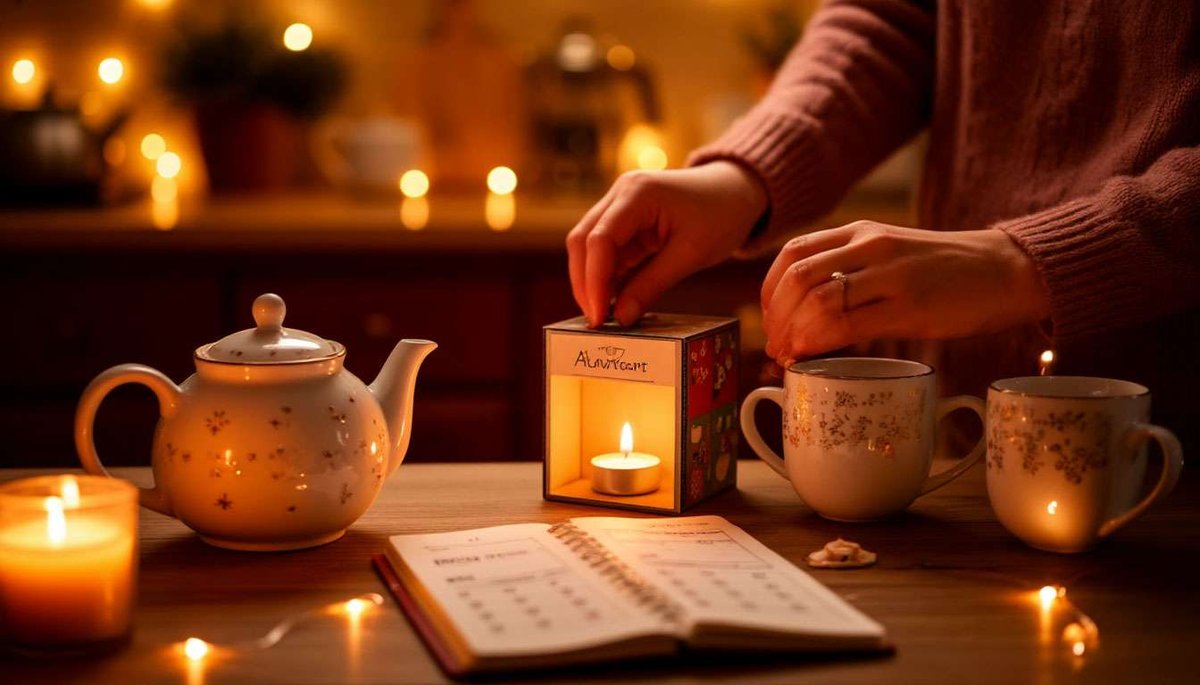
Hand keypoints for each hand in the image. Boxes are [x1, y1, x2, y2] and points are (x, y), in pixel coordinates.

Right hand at [566, 161, 767, 326]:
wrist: (735, 190)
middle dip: (585, 284)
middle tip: (596, 322)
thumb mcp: (691, 254)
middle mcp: (620, 194)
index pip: (599, 240)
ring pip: (588, 247)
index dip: (594, 281)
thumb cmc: (721, 214)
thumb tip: (621, 318)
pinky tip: (614, 301)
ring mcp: (619, 205)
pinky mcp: (625, 221)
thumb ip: (653, 285)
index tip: (599, 317)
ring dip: (593, 281)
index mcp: (637, 193)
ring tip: (604, 316)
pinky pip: (606, 251)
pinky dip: (607, 277)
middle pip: (582, 241)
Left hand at [760, 221, 1050, 363]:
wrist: (1007, 270)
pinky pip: (847, 324)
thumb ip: (850, 270)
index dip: (770, 290)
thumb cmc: (945, 271)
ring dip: (793, 334)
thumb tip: (806, 310)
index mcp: (860, 232)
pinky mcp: (909, 308)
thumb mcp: (890, 254)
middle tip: (775, 347)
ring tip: (790, 357)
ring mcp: (890, 275)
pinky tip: (809, 357)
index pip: (793, 253)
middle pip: (797, 278)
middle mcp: (869, 246)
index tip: (770, 320)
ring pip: (817, 301)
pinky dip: (817, 343)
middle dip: (776, 318)